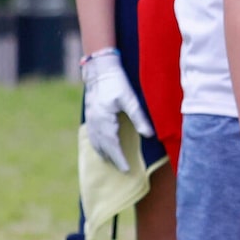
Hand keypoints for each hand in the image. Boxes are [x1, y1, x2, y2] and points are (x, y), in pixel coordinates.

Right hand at [80, 49, 151, 169]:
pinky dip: (97, 145)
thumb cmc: (116, 82)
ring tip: (113, 162)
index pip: (112, 145)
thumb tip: (149, 135)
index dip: (119, 159)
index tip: (126, 170)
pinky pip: (92, 135)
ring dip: (104, 154)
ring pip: (95, 142)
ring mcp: (90, 119)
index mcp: (104, 120)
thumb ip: (139, 118)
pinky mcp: (90, 114)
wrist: (100, 69)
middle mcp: (95, 122)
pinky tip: (101, 147)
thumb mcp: (130, 100)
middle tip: (122, 170)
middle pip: (103, 147)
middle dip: (113, 159)